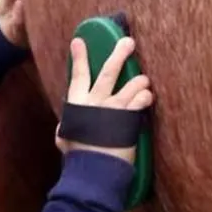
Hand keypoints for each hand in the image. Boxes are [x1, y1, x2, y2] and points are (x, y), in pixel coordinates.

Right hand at [55, 36, 152, 164]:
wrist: (93, 170)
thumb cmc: (78, 156)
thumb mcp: (65, 137)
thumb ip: (67, 127)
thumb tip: (63, 126)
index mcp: (78, 104)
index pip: (78, 75)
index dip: (79, 57)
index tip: (79, 41)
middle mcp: (95, 102)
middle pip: (108, 72)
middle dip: (119, 54)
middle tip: (128, 41)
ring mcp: (113, 109)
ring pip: (130, 85)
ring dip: (139, 80)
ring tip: (143, 79)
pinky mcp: (128, 119)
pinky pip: (139, 102)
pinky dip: (145, 97)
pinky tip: (148, 97)